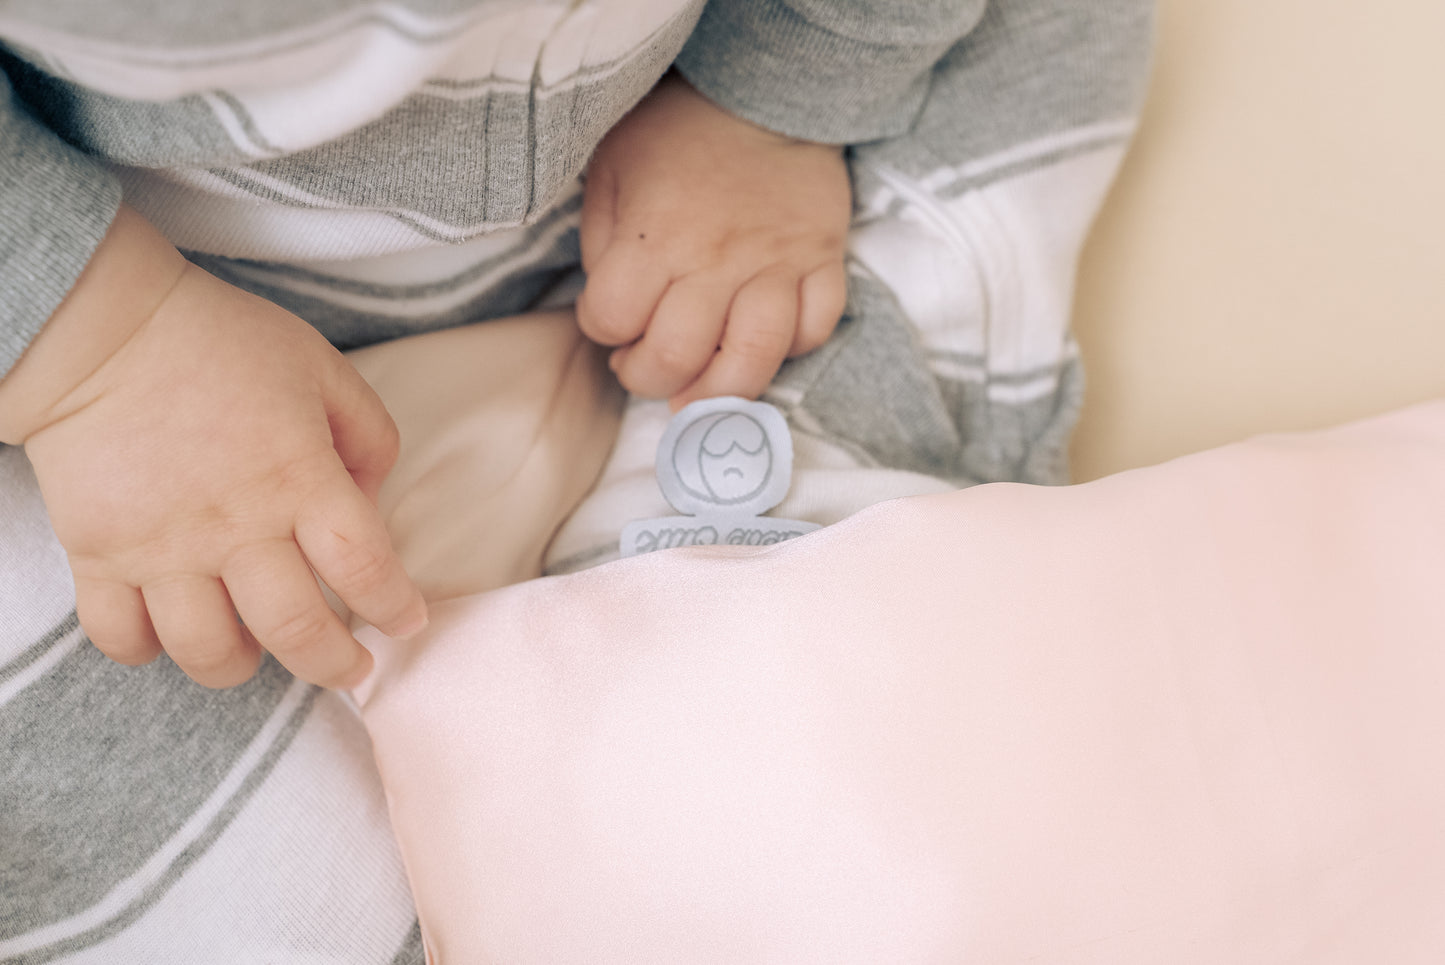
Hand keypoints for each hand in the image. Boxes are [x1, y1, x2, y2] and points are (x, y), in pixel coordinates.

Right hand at [4, 209, 425, 687]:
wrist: (101, 326)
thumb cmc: (221, 340)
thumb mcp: (323, 369)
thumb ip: (368, 436)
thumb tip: (372, 501)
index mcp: (301, 478)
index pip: (365, 569)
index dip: (395, 608)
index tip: (407, 622)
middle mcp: (237, 527)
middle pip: (297, 631)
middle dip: (335, 666)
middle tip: (352, 669)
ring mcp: (164, 549)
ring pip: (210, 652)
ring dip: (243, 666)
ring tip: (258, 649)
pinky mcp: (99, 554)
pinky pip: (122, 637)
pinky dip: (148, 650)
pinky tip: (172, 631)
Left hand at [577, 71, 850, 407]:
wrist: (764, 90)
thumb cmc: (676, 132)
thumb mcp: (611, 168)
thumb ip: (601, 242)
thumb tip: (614, 309)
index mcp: (656, 234)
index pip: (612, 318)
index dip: (601, 329)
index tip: (609, 319)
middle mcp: (716, 259)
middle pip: (677, 357)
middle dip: (649, 377)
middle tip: (646, 364)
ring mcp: (776, 264)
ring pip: (753, 360)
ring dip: (718, 389)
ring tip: (700, 388)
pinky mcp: (822, 261)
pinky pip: (815, 329)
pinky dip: (792, 350)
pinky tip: (763, 342)